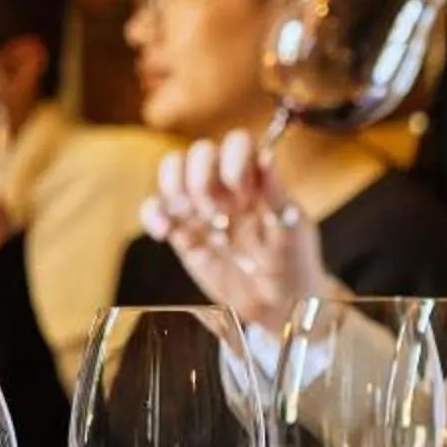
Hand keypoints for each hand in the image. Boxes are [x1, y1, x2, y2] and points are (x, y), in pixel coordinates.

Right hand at [139, 129, 332, 334]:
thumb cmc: (294, 262)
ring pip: (172, 170)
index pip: (237, 143)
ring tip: (195, 220)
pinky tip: (164, 232)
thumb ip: (278, 195)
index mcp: (258, 178)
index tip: (245, 199)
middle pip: (200, 152)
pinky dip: (153, 214)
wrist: (278, 303)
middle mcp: (227, 185)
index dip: (234, 164)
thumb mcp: (293, 230)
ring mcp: (202, 206)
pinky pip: (155, 208)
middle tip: (221, 217)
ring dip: (176, 190)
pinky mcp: (182, 230)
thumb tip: (267, 157)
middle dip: (204, 182)